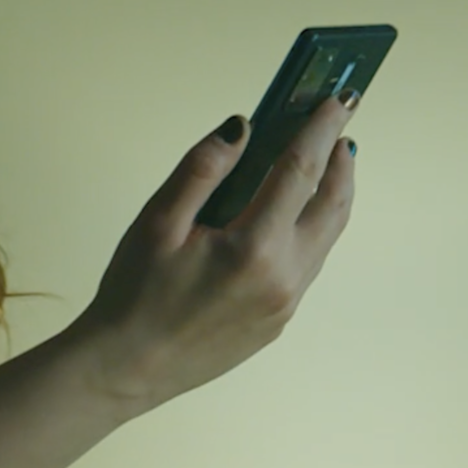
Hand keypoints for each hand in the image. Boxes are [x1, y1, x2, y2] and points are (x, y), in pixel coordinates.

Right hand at [69, 93, 359, 415]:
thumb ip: (203, 168)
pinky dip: (310, 228)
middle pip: (332, 206)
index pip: (302, 171)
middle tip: (339, 126)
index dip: (321, 129)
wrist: (125, 368)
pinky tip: (291, 215)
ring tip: (326, 162)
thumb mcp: (157, 221)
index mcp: (254, 248)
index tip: (337, 99)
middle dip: (341, 161)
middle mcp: (283, 278)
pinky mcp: (278, 322)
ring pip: (326, 237)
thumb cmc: (134, 294)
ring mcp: (285, 304)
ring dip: (331, 195)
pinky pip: (308, 264)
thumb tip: (243, 128)